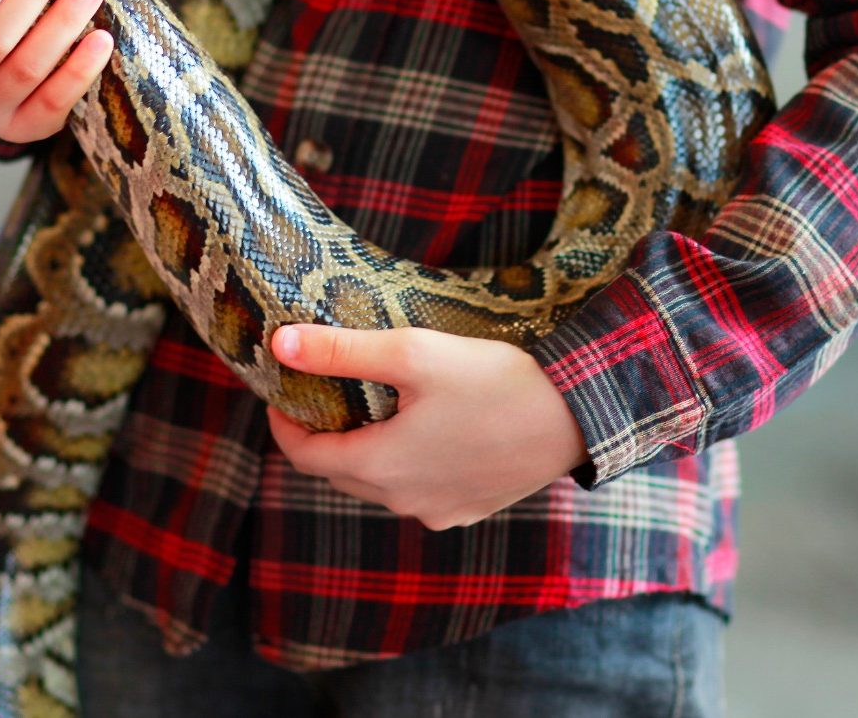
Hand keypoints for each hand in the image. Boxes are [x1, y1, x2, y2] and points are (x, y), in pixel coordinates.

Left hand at [268, 325, 588, 530]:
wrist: (578, 416)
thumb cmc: (496, 379)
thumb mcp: (413, 353)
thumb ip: (341, 350)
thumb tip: (279, 344)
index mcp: (381, 466)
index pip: (304, 456)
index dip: (283, 424)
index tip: (281, 394)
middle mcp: (404, 501)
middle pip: (340, 472)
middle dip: (323, 435)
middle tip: (324, 394)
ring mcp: (440, 511)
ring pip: (380, 484)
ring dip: (364, 451)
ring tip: (373, 408)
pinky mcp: (470, 509)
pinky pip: (419, 492)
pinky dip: (404, 466)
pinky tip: (424, 433)